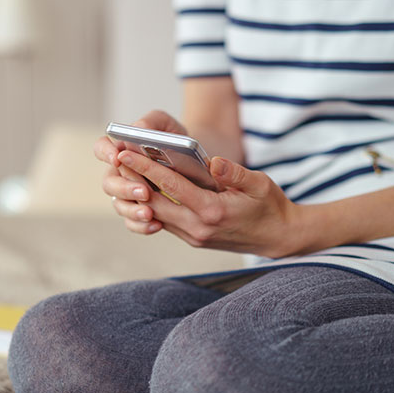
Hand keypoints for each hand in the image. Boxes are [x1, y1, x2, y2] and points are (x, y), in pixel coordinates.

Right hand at [93, 111, 187, 233]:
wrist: (193, 163)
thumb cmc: (175, 139)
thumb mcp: (166, 125)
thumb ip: (151, 122)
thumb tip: (138, 128)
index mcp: (120, 149)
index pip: (102, 148)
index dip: (106, 153)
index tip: (119, 157)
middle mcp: (119, 173)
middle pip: (109, 183)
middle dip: (125, 188)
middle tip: (144, 191)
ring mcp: (127, 195)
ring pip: (119, 206)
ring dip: (132, 210)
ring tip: (149, 213)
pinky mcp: (138, 211)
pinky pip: (133, 223)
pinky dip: (142, 226)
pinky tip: (157, 225)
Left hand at [116, 150, 304, 257]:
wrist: (278, 238)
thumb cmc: (270, 207)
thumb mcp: (260, 184)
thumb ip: (235, 173)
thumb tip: (213, 161)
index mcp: (213, 212)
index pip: (172, 187)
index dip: (147, 169)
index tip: (127, 153)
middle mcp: (197, 228)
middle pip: (154, 203)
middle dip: (133, 180)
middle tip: (115, 158)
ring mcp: (193, 236)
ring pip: (156, 214)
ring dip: (138, 194)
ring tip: (123, 170)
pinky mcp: (192, 238)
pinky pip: (165, 220)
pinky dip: (151, 205)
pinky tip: (142, 187)